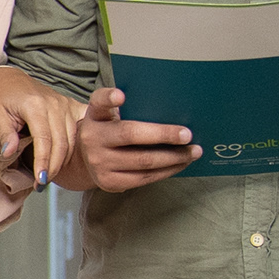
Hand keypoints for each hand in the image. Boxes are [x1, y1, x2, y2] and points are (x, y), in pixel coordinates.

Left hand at [0, 67, 83, 184]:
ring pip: (73, 140)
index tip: (39, 181)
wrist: (10, 80)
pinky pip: (81, 129)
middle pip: (62, 143)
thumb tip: (10, 154)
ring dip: (63, 161)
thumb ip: (5, 134)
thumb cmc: (0, 97)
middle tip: (41, 184)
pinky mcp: (72, 106)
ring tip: (49, 176)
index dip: (43, 162)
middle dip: (54, 167)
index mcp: (35, 105)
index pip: (44, 140)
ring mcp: (66, 104)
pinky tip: (71, 159)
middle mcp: (55, 104)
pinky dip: (79, 146)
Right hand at [68, 84, 198, 192]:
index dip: (109, 98)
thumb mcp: (108, 114)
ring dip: (173, 157)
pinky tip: (180, 164)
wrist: (86, 158)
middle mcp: (93, 139)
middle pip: (131, 135)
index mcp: (95, 116)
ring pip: (143, 161)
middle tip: (187, 135)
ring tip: (193, 152)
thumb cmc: (108, 130)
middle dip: (163, 135)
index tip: (121, 95)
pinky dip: (166, 171)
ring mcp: (99, 163)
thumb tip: (169, 106)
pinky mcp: (109, 182)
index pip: (99, 102)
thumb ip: (126, 106)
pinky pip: (144, 178)